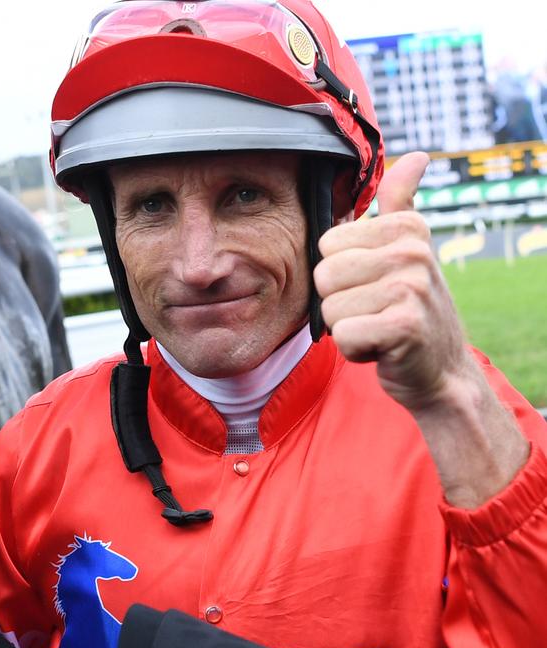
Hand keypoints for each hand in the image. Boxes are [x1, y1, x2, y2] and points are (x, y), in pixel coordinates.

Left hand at [313, 151, 470, 411]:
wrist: (442, 370)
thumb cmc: (413, 309)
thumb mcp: (411, 251)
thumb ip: (401, 205)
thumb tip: (415, 157)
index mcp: (407, 227)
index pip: (328, 243)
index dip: (342, 275)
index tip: (374, 286)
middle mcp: (413, 251)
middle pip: (325, 275)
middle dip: (340, 304)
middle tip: (374, 313)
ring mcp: (412, 287)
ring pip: (331, 308)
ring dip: (348, 329)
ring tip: (379, 330)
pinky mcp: (405, 326)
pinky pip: (344, 335)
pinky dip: (356, 351)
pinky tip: (381, 349)